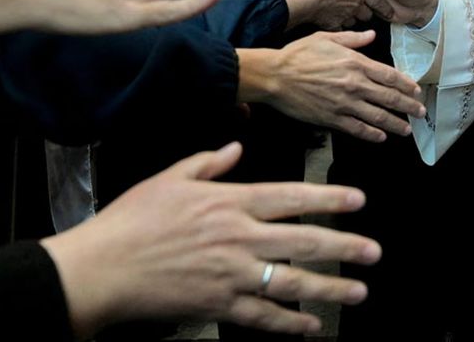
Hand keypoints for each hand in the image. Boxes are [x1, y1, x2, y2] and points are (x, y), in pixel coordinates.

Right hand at [41, 143, 376, 337]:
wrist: (101, 269)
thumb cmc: (131, 222)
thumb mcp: (169, 179)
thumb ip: (208, 164)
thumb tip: (235, 148)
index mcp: (230, 203)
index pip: (292, 197)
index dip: (329, 199)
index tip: (358, 201)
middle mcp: (239, 238)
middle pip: (303, 241)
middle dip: (344, 246)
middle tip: (372, 252)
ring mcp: (232, 275)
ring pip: (292, 281)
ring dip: (330, 287)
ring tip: (358, 290)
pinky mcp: (219, 306)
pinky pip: (264, 316)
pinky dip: (290, 322)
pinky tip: (312, 324)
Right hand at [244, 30, 424, 141]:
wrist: (275, 76)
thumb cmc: (298, 54)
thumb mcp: (327, 37)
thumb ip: (353, 38)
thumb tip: (372, 35)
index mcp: (355, 63)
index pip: (390, 76)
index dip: (407, 85)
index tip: (416, 91)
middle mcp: (354, 84)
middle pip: (390, 98)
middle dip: (409, 106)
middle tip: (420, 112)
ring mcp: (344, 103)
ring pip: (378, 116)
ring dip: (396, 124)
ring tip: (406, 128)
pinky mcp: (332, 118)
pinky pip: (358, 129)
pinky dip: (372, 134)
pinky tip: (381, 136)